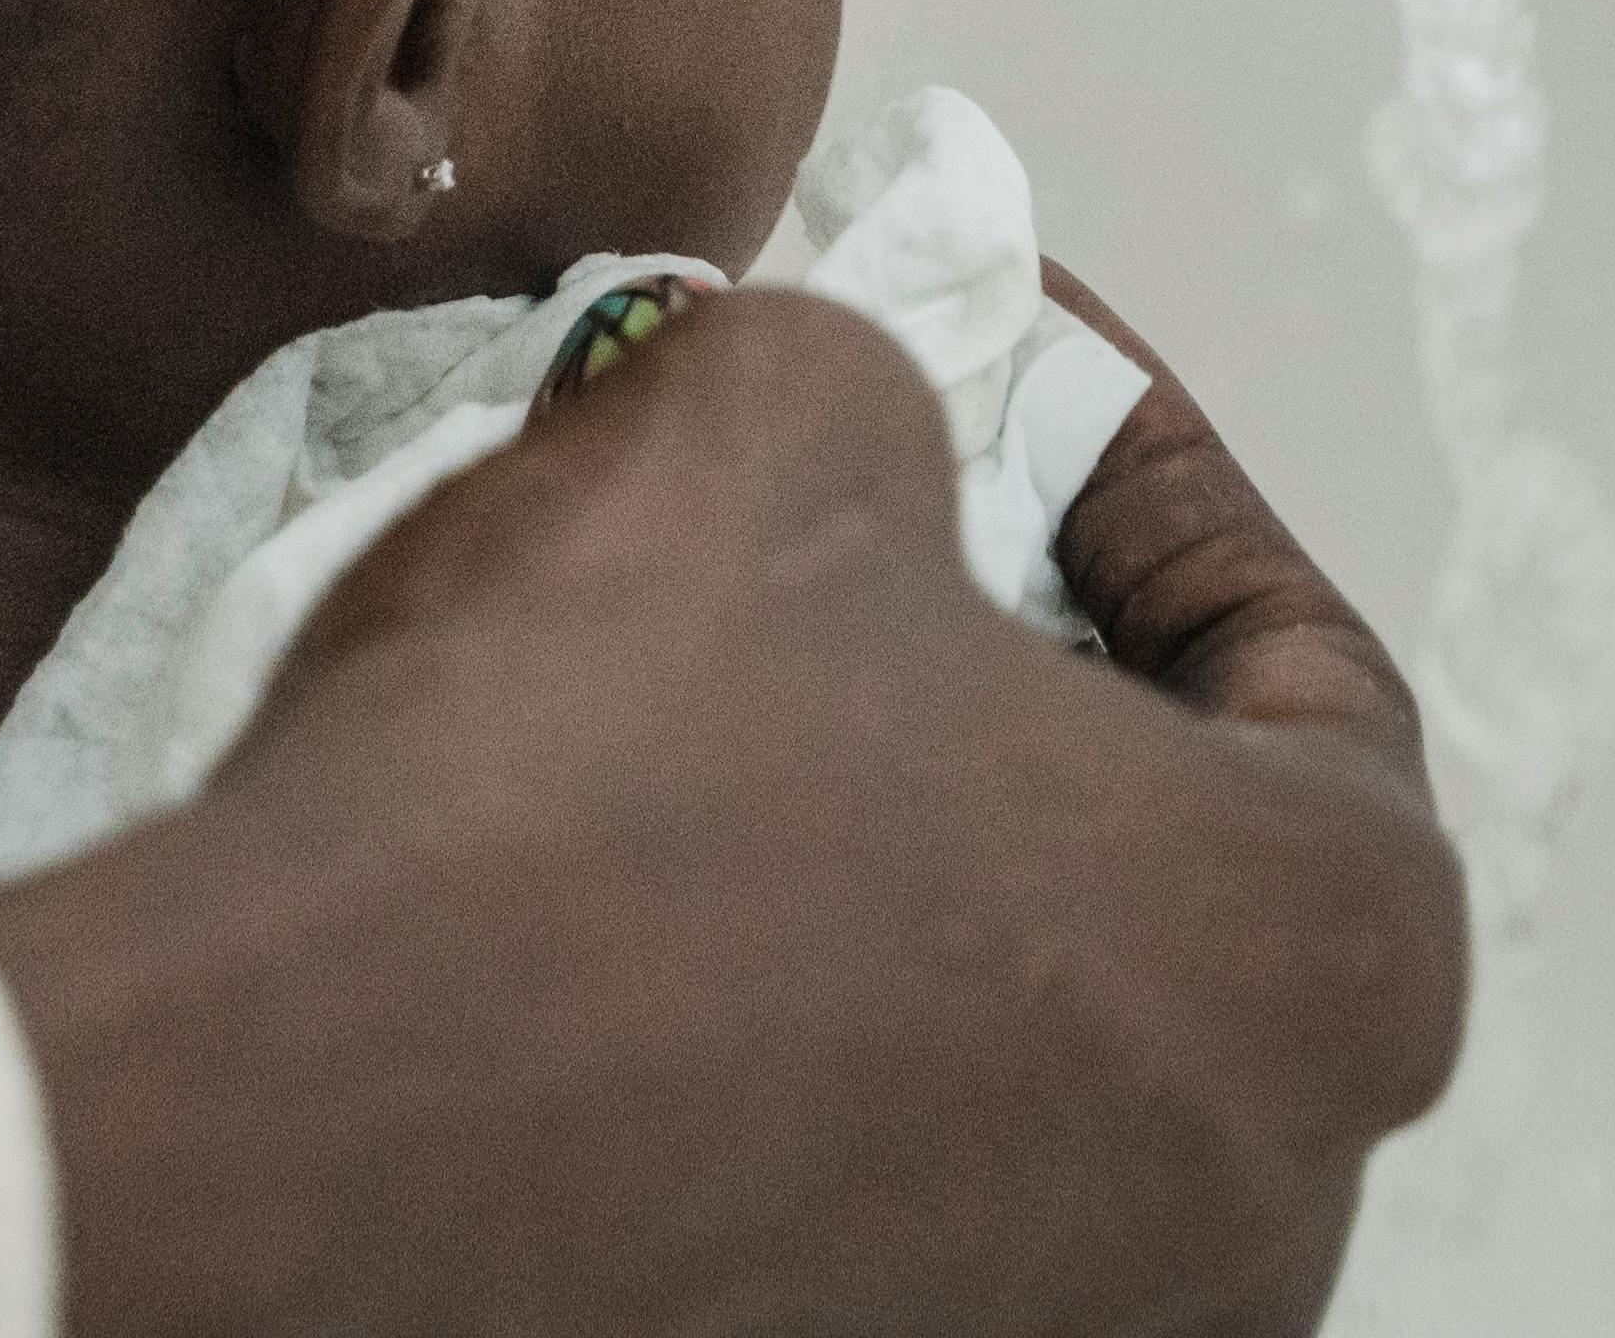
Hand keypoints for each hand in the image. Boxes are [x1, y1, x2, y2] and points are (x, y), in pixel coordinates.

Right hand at [0, 292, 1467, 1337]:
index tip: (1020, 372)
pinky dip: (790, 1048)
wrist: (282, 1143)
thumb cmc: (583, 787)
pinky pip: (872, 1181)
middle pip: (1175, 874)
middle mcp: (1259, 1204)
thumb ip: (891, 393)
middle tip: (870, 536)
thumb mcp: (772, 418)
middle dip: (1023, 681)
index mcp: (1332, 960)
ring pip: (1017, 1044)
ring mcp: (1071, 1332)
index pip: (1307, 662)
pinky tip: (630, 921)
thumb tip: (860, 432)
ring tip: (718, 717)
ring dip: (892, 869)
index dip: (1146, 477)